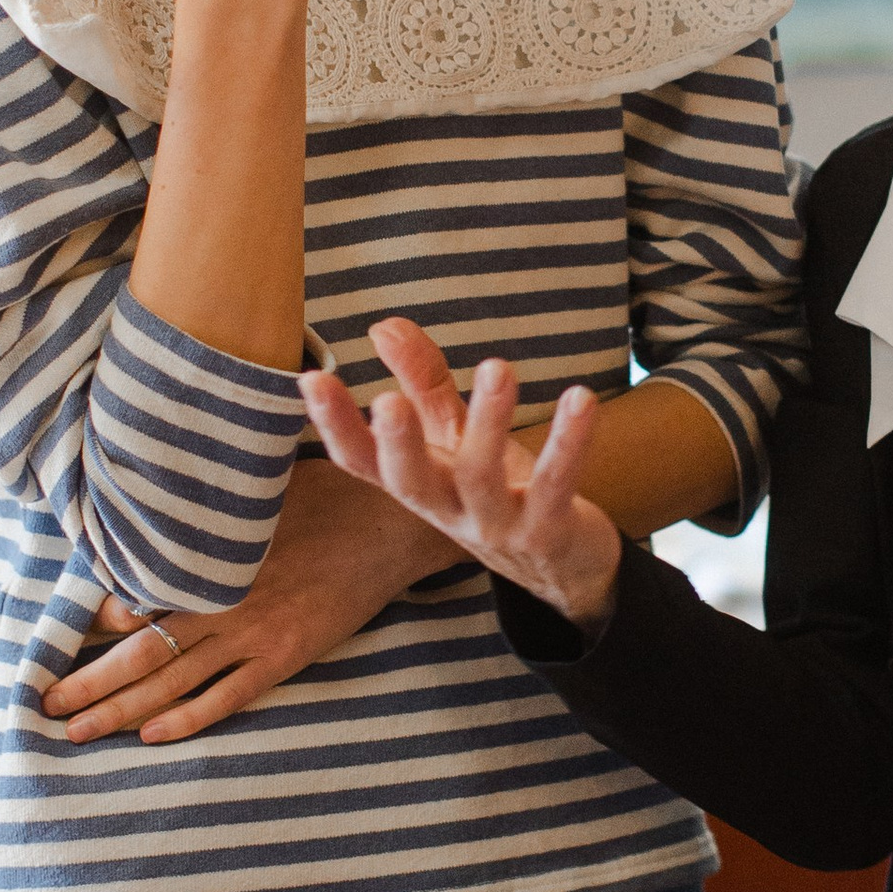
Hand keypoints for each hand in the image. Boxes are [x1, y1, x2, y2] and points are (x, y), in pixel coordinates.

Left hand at [39, 457, 454, 744]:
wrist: (387, 520)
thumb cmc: (321, 492)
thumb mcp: (253, 486)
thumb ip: (203, 508)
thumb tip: (152, 499)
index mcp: (207, 558)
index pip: (132, 597)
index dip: (90, 624)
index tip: (53, 644)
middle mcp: (220, 599)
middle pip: (138, 651)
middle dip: (86, 682)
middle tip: (42, 705)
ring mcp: (253, 632)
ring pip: (172, 681)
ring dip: (119, 709)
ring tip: (76, 732)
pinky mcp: (286, 655)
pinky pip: (228, 697)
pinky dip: (189, 718)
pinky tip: (152, 736)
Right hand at [302, 317, 623, 628]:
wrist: (563, 565)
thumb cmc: (498, 489)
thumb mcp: (455, 436)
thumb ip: (421, 382)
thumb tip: (382, 326)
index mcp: (419, 484)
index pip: (362, 461)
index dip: (335, 426)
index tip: (311, 380)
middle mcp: (448, 510)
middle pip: (411, 483)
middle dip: (398, 444)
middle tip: (387, 401)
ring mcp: (496, 527)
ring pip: (482, 478)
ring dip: (489, 422)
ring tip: (497, 368)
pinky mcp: (548, 531)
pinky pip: (556, 486)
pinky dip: (569, 443)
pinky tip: (581, 400)